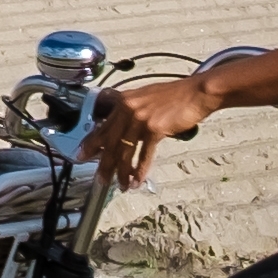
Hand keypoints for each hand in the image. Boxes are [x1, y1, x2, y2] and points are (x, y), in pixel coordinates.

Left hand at [90, 74, 213, 188]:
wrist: (196, 92)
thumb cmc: (175, 96)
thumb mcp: (145, 99)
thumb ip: (130, 114)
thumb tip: (120, 132)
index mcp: (124, 101)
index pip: (102, 126)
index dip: (90, 144)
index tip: (81, 155)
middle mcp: (129, 109)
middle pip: (111, 142)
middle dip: (105, 165)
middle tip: (101, 180)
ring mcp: (141, 118)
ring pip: (125, 151)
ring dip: (123, 172)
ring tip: (122, 185)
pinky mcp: (155, 128)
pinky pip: (144, 155)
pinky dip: (140, 170)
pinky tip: (138, 180)